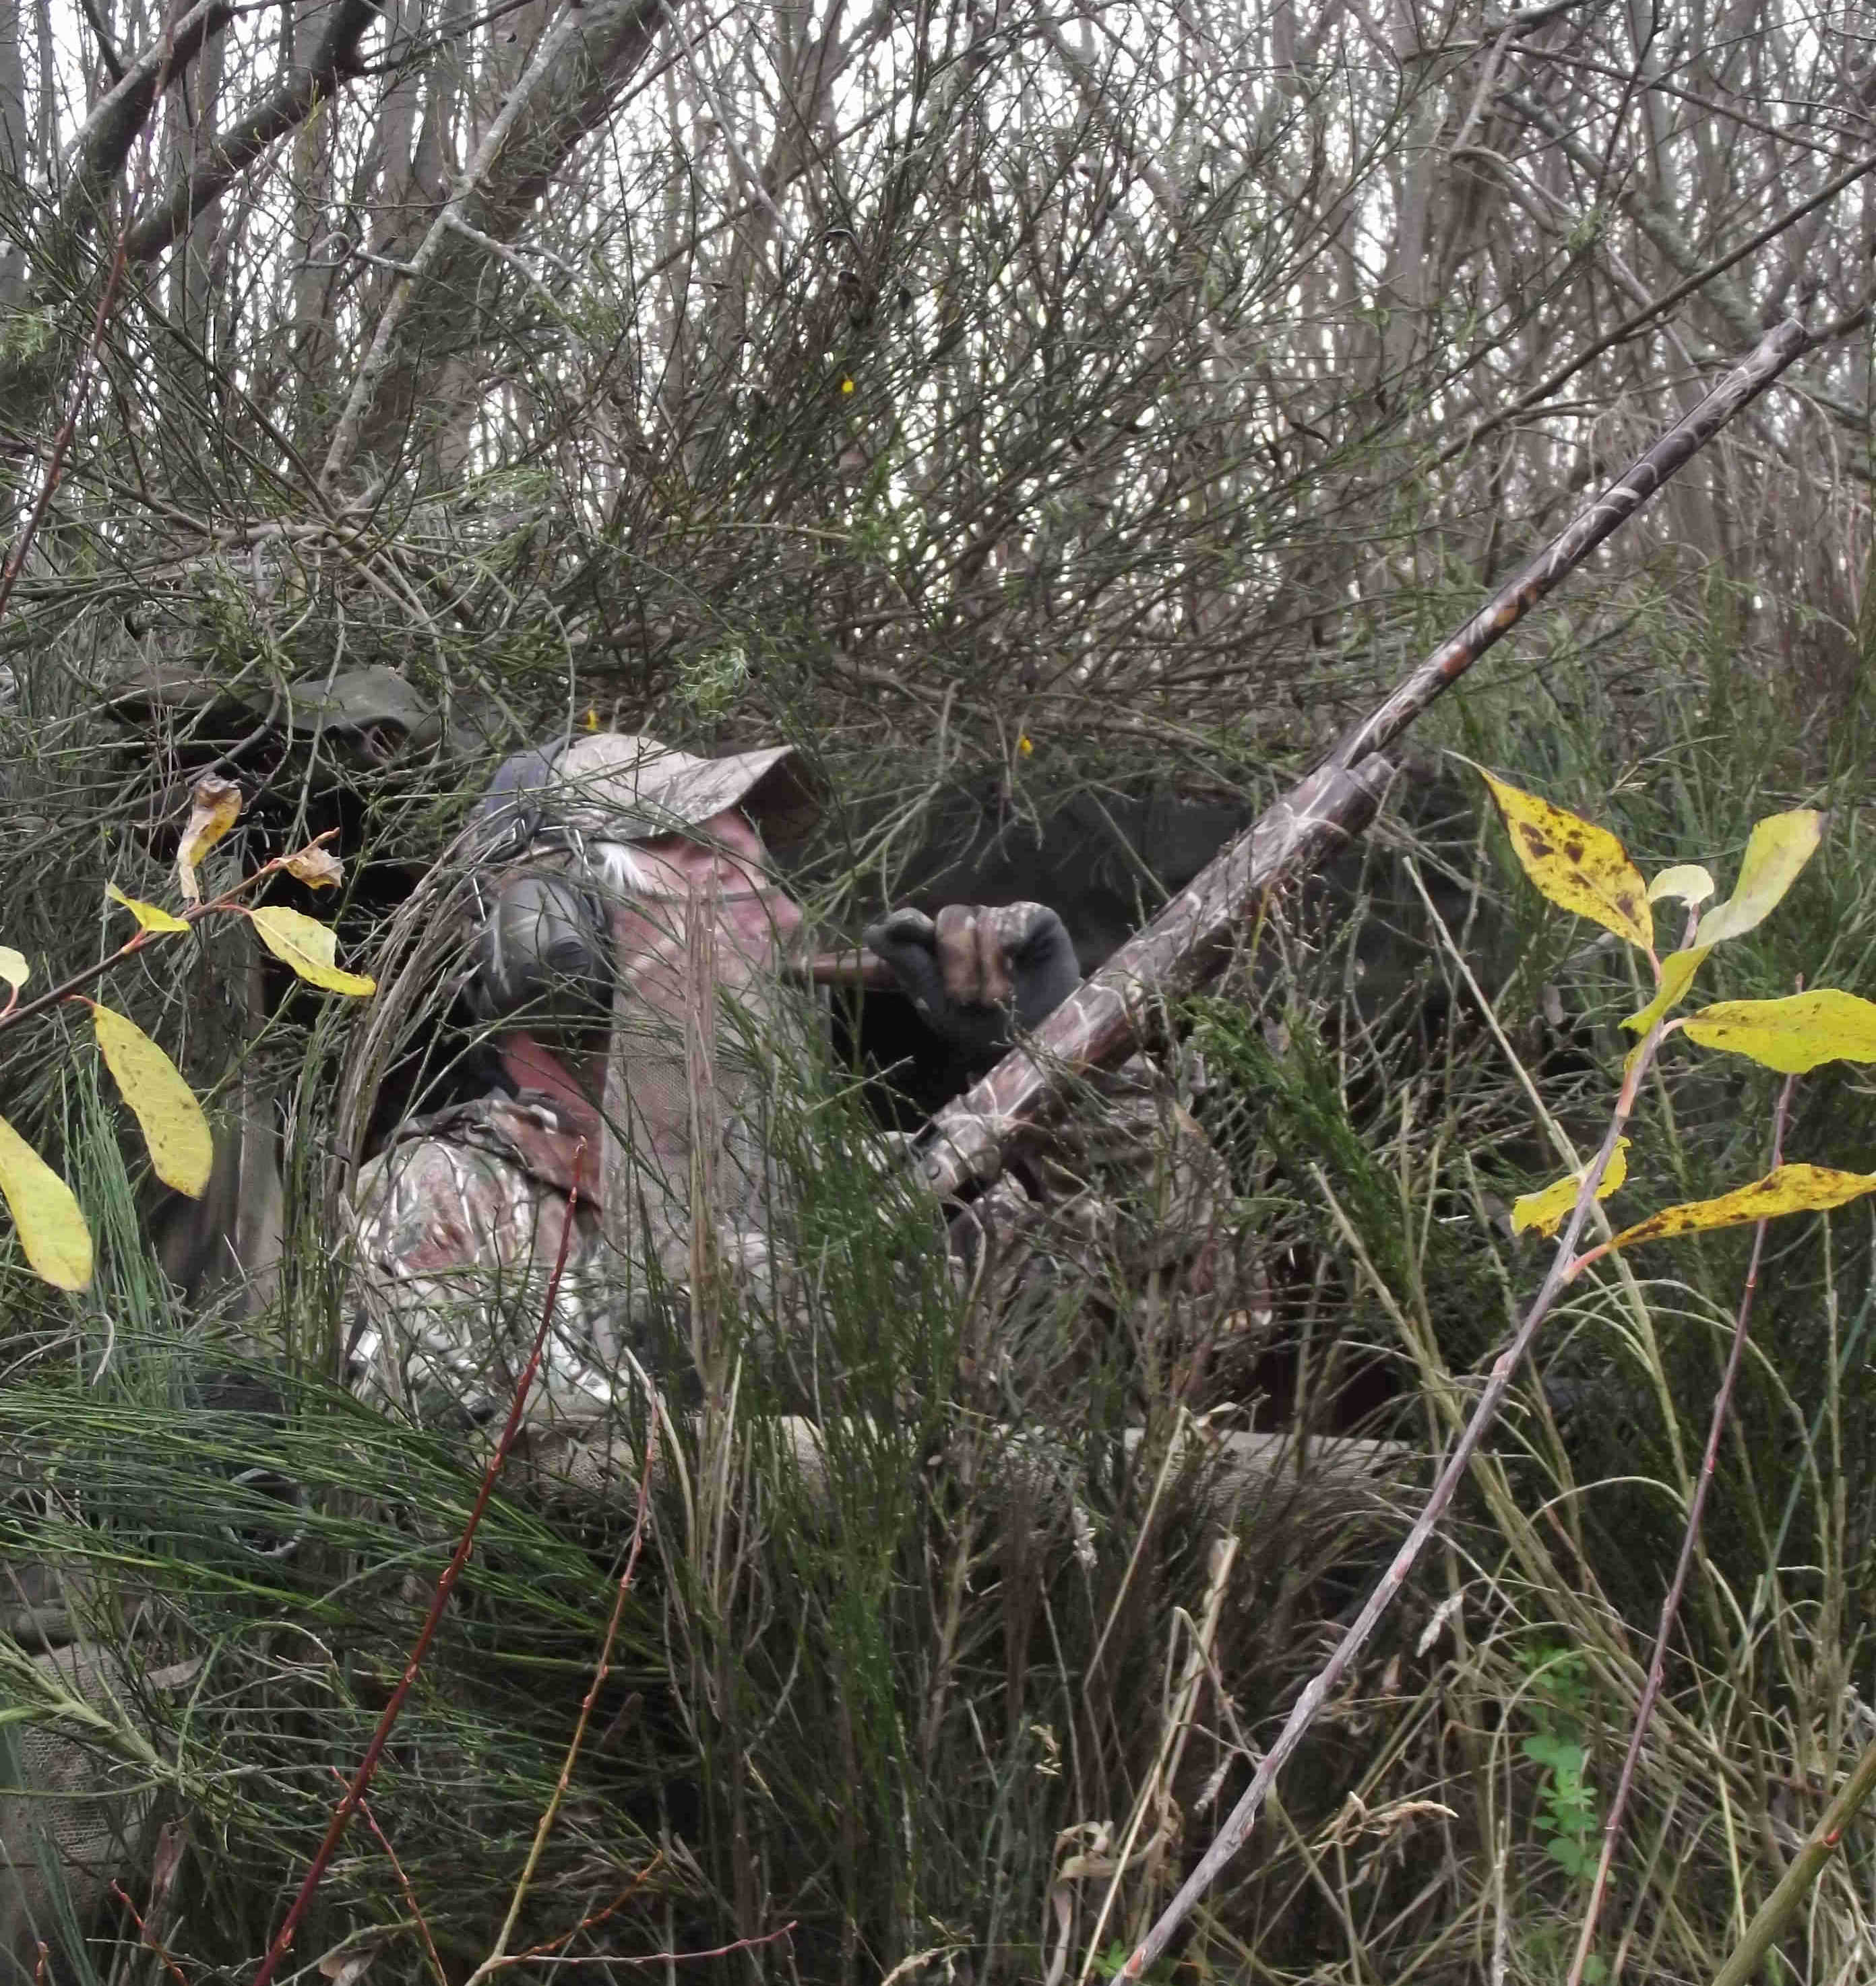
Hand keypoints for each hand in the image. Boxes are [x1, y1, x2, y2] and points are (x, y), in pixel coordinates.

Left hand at [862, 902, 1079, 1052]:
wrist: (1046, 1038)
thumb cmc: (990, 1028)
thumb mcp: (945, 1011)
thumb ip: (913, 970)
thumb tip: (873, 932)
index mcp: (935, 951)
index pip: (909, 925)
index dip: (902, 925)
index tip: (892, 933)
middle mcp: (964, 930)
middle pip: (946, 921)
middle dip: (954, 962)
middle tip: (965, 1000)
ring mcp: (998, 922)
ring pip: (980, 919)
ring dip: (986, 962)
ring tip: (997, 999)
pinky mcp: (1033, 919)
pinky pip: (1016, 914)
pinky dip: (1012, 934)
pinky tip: (1015, 954)